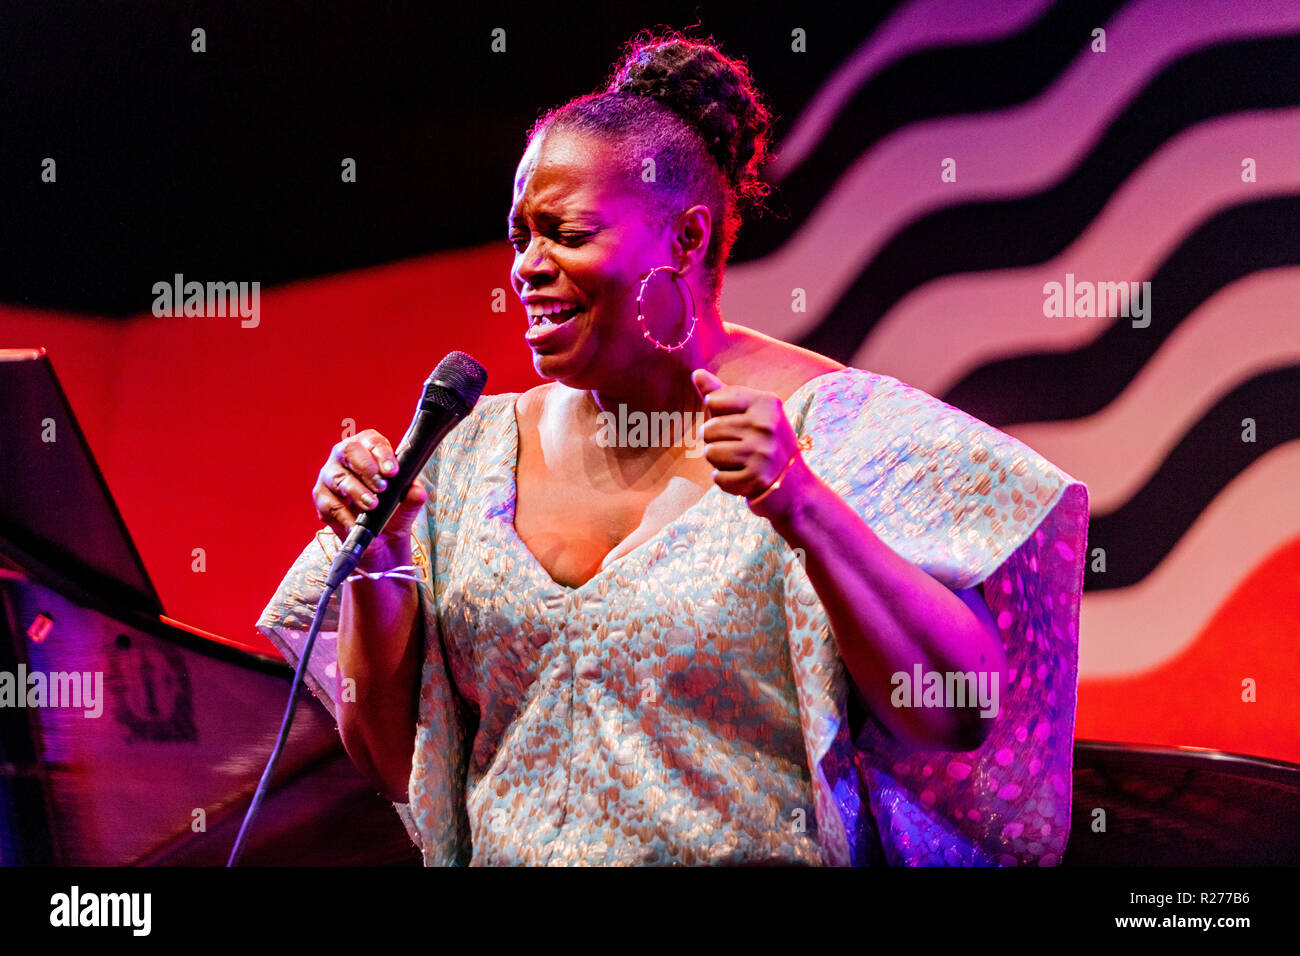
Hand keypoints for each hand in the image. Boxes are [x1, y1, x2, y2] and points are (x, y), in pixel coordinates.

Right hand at [312, 428, 427, 547]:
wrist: (382, 539)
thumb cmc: (392, 510)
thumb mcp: (407, 503)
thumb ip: (412, 495)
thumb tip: (416, 491)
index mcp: (368, 448)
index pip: (372, 440)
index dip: (382, 453)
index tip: (392, 471)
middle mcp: (345, 457)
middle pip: (349, 451)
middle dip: (367, 468)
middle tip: (382, 487)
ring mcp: (330, 475)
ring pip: (338, 477)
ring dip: (357, 492)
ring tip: (372, 505)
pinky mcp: (321, 497)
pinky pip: (329, 503)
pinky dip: (344, 515)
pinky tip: (356, 522)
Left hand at [691, 369, 810, 519]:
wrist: (794, 482)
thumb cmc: (764, 440)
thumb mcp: (750, 411)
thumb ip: (721, 393)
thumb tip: (696, 373)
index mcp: (766, 403)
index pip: (714, 400)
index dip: (716, 413)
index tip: (733, 421)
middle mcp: (766, 426)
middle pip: (708, 429)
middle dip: (714, 440)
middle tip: (736, 445)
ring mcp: (762, 453)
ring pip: (710, 453)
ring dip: (718, 460)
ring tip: (738, 460)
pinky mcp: (756, 479)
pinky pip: (718, 478)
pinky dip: (725, 480)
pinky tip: (742, 476)